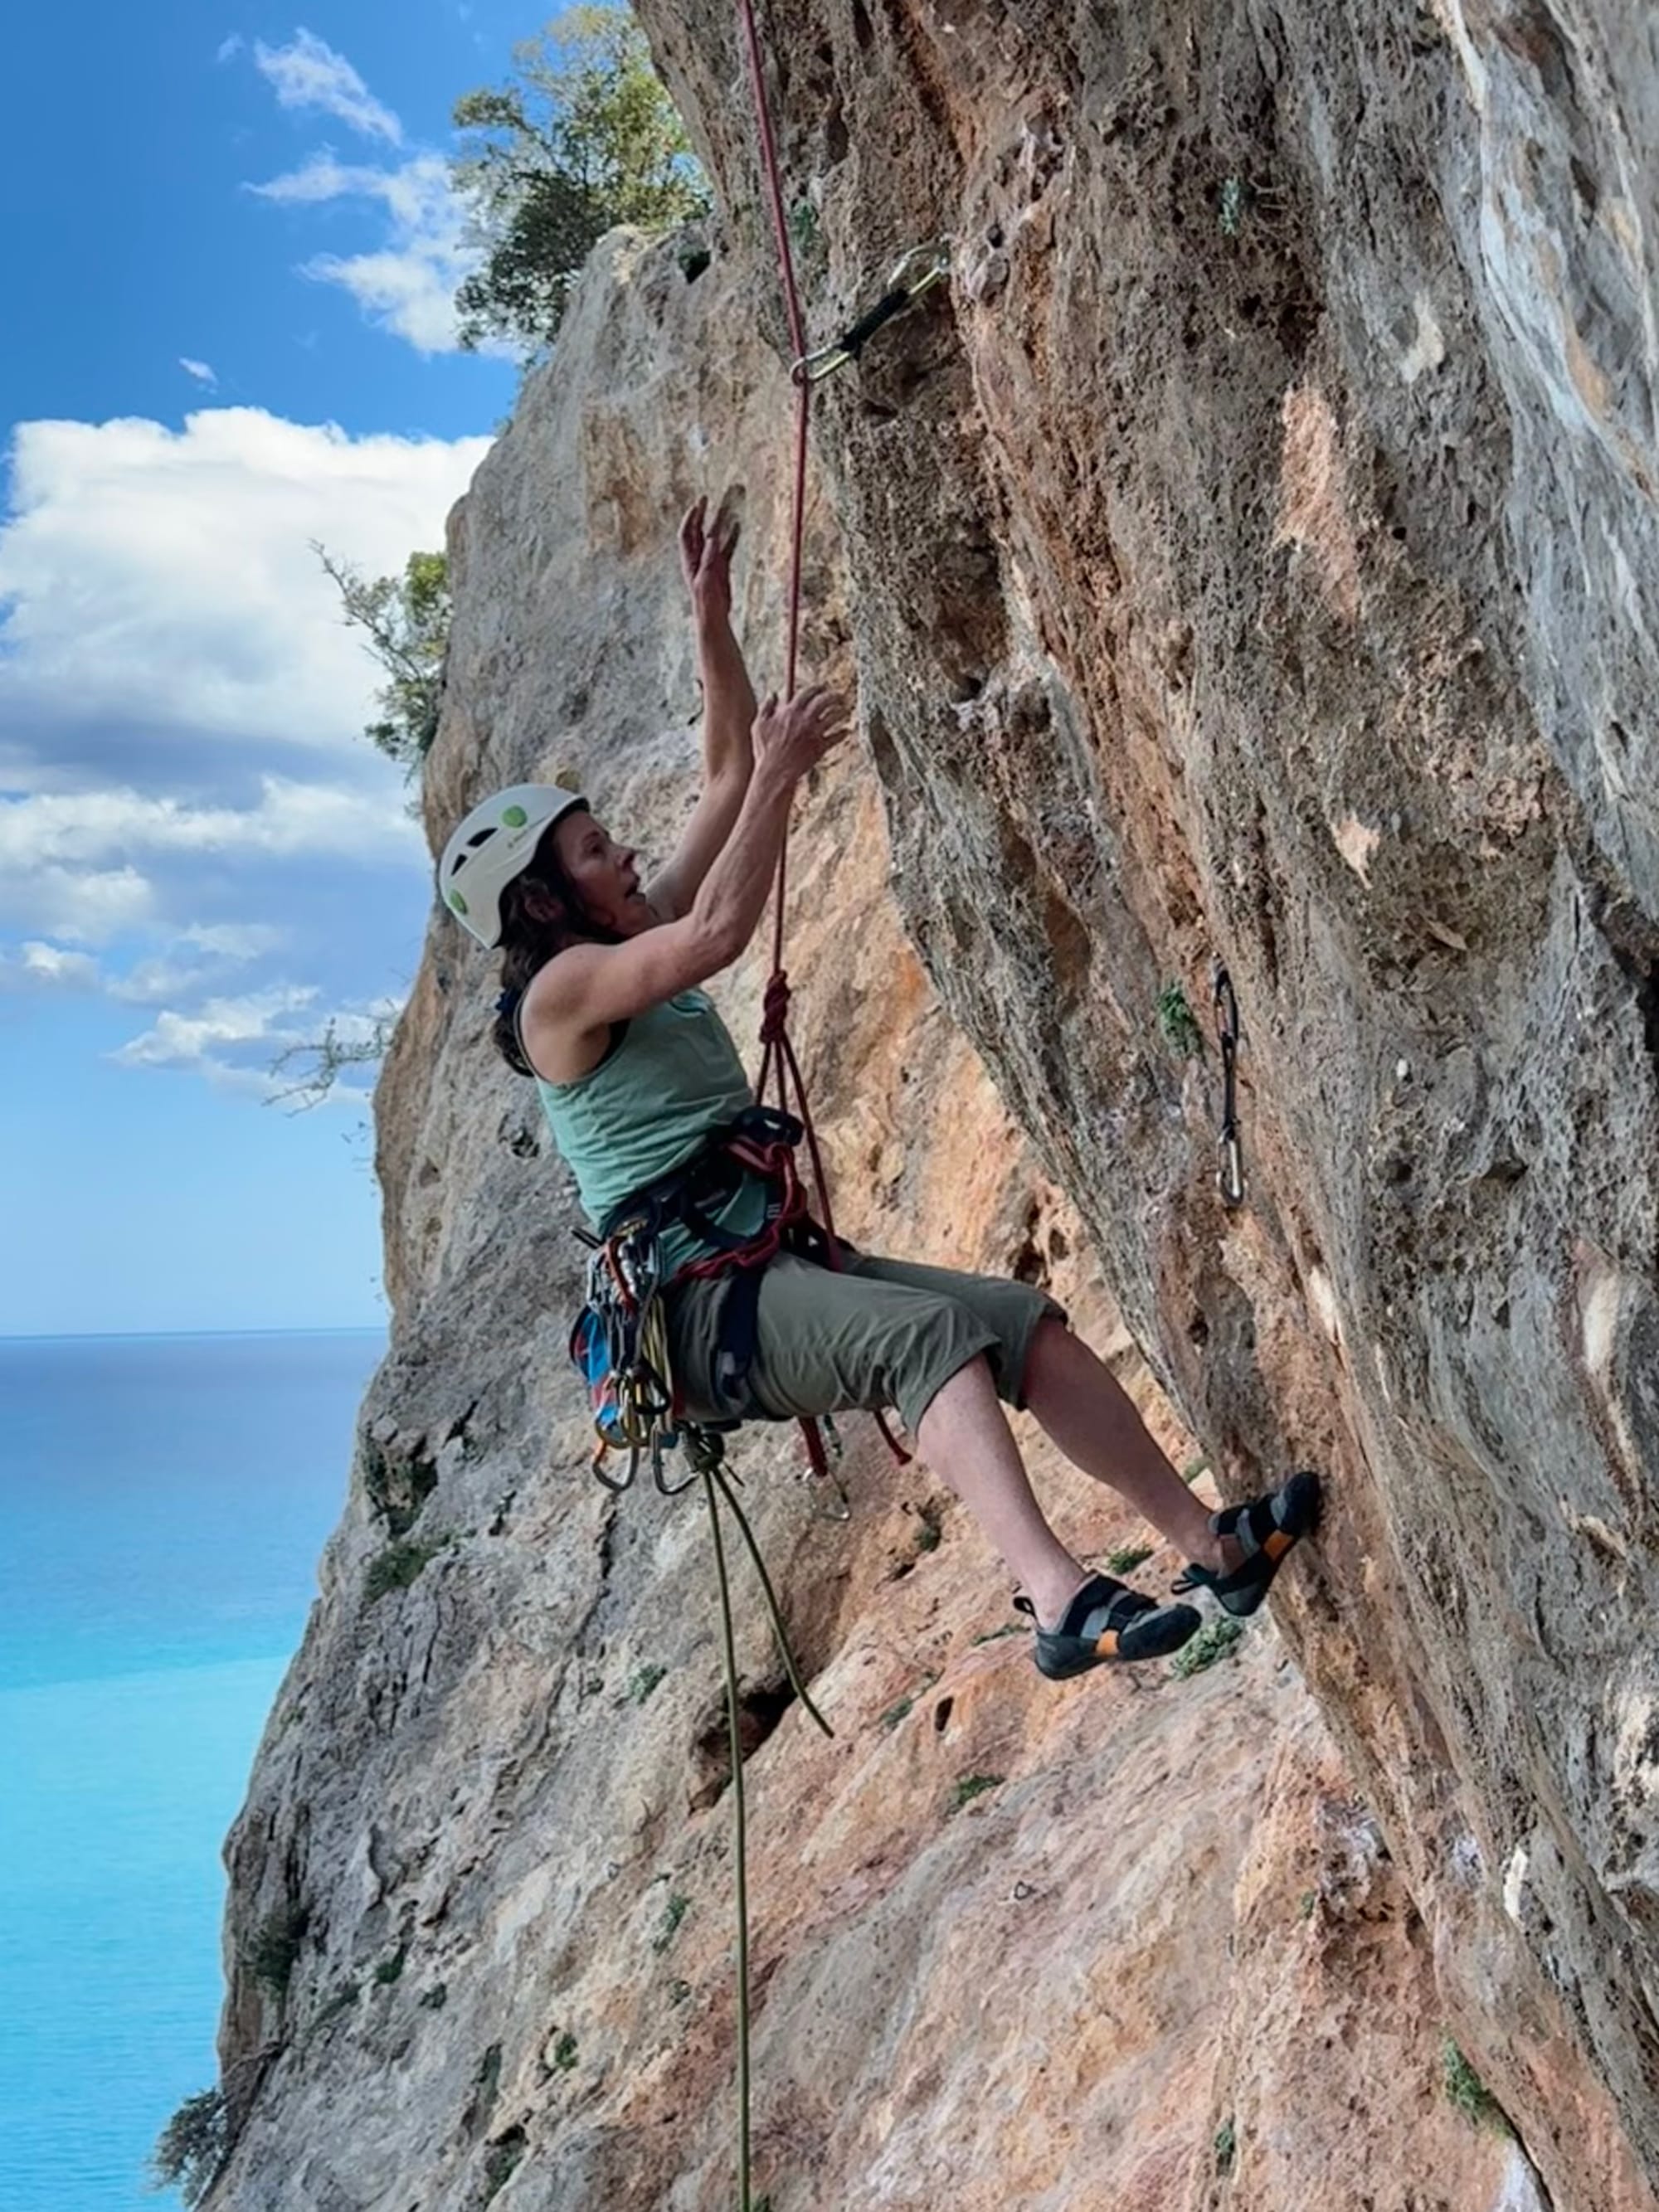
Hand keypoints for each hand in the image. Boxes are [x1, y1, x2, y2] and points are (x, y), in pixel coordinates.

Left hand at [679, 493, 741, 624]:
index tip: (696, 505)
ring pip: (713, 537)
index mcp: (689, 560)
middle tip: (705, 499)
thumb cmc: (705, 601)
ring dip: (718, 523)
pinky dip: (731, 537)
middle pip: (698, 531)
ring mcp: (710, 561)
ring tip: (724, 507)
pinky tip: (737, 526)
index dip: (690, 519)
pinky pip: (726, 548)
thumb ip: (708, 559)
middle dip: (701, 515)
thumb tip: (712, 537)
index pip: (686, 533)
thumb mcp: (705, 579)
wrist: (713, 616)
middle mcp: (698, 558)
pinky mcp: (721, 568)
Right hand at [751, 685, 851, 786]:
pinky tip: (846, 731)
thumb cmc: (765, 750)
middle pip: (824, 700)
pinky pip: (836, 737)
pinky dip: (843, 733)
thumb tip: (772, 694)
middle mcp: (804, 719)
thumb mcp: (759, 726)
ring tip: (845, 710)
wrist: (775, 772)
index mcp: (790, 711)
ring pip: (834, 716)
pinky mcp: (820, 747)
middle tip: (838, 696)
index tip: (822, 687)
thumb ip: (766, 707)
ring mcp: (814, 733)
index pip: (808, 692)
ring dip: (842, 712)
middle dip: (833, 696)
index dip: (817, 687)